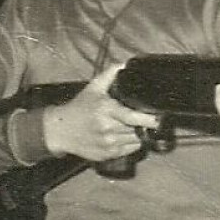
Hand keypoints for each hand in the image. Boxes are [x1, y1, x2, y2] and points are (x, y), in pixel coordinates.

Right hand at [41, 64, 161, 162]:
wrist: (61, 130)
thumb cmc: (79, 108)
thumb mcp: (93, 88)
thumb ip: (110, 74)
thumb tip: (124, 64)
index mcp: (105, 110)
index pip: (132, 117)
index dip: (148, 119)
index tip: (157, 117)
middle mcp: (107, 128)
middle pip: (138, 129)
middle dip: (145, 125)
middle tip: (148, 119)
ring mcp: (108, 144)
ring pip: (136, 141)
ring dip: (139, 134)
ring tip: (134, 126)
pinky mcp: (108, 155)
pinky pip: (129, 150)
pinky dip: (131, 143)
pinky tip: (124, 135)